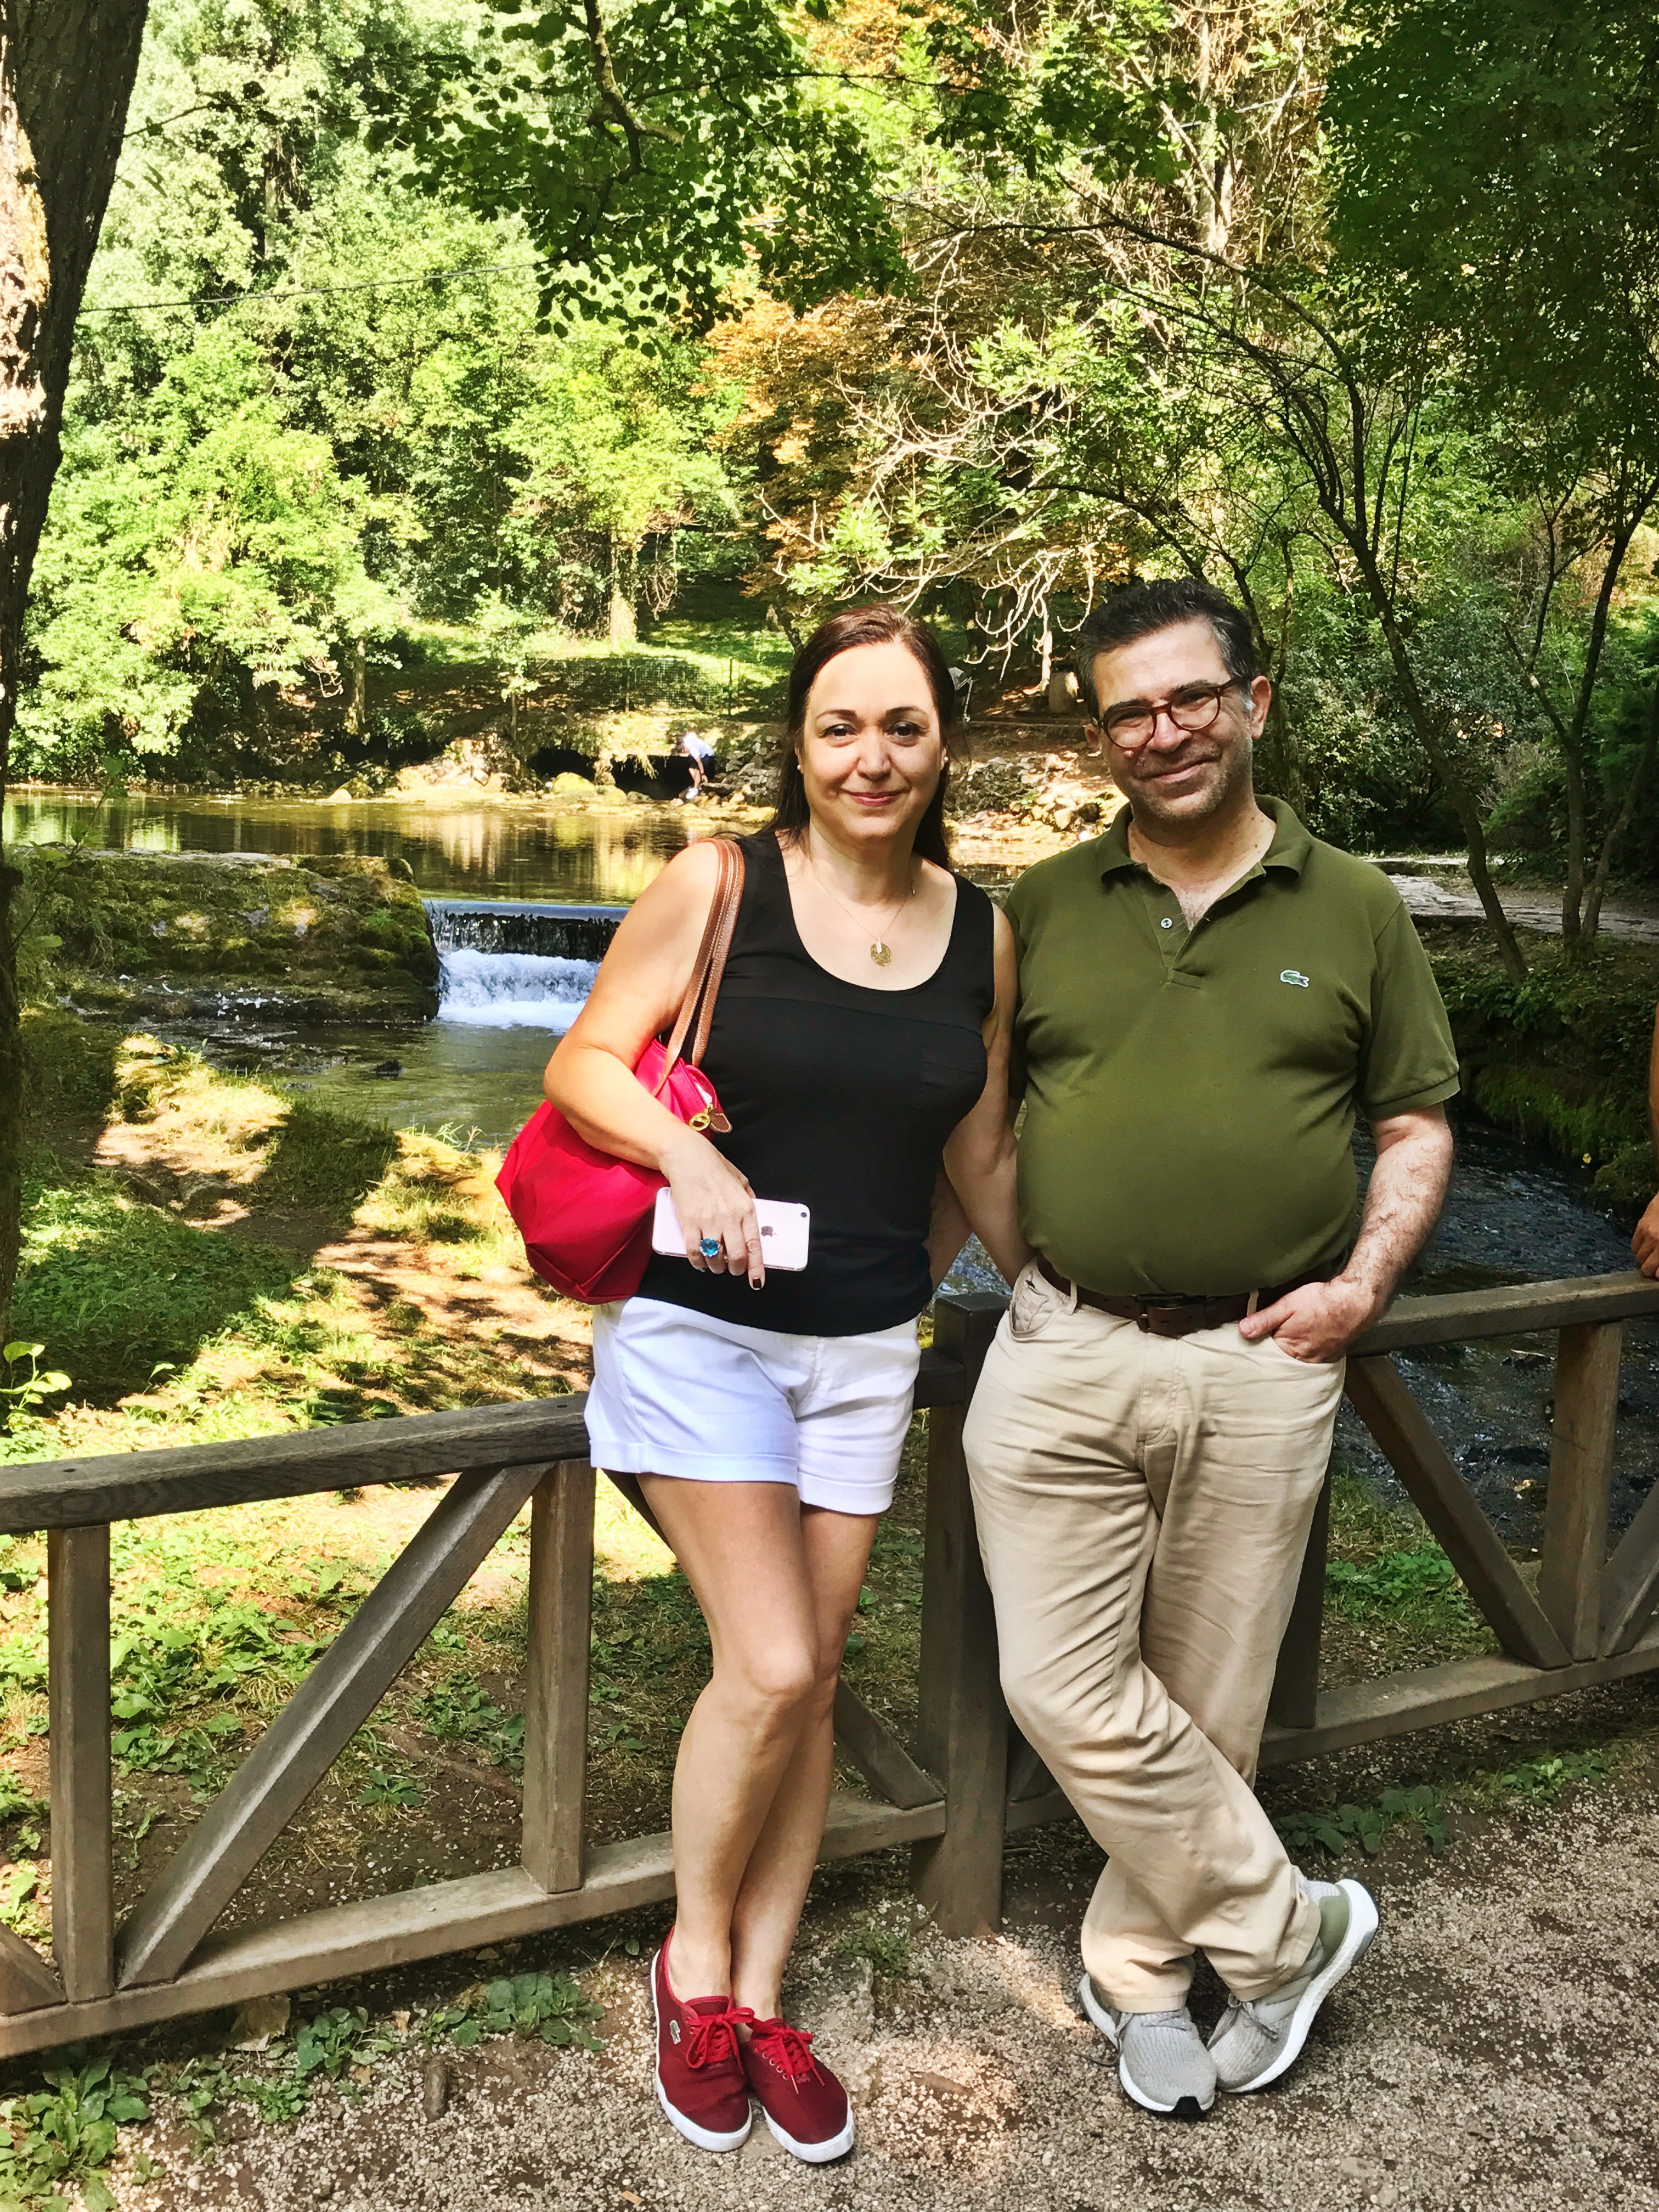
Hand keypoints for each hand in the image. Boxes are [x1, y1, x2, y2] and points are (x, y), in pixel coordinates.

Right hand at [660, 1129, 763, 1285]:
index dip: (756, 1268)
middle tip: (732, 1269)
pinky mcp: (689, 1222)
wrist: (688, 1158)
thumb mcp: (742, 1182)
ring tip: (714, 1265)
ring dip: (715, 1266)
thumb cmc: (715, 1168)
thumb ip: (750, 1202)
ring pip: (715, 1257)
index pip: (754, 1246)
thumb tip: (754, 1221)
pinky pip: (694, 1251)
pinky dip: (697, 1261)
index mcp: (746, 1209)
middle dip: (735, 1269)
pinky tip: (699, 1261)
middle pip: (736, 1256)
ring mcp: (708, 1221)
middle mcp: (729, 1218)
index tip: (756, 1281)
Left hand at [1237, 1276, 1381, 1362]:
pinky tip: (1312, 1338)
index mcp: (1289, 1348)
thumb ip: (1264, 1319)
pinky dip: (1312, 1350)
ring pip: (1300, 1358)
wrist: (1355, 1300)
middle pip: (1284, 1358)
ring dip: (1296, 1350)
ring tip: (1296, 1335)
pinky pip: (1317, 1357)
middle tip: (1278, 1335)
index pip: (1267, 1353)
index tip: (1258, 1338)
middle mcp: (1305, 1359)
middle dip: (1278, 1349)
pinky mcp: (1334, 1355)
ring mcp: (1321, 1358)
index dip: (1262, 1344)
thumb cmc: (1322, 1301)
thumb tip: (1243, 1330)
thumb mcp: (1287, 1305)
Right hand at [1635, 1194, 1658, 1280]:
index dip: (1657, 1276)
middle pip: (1647, 1267)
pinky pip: (1634, 1245)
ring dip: (1644, 1260)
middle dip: (1650, 1271)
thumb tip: (1658, 1272)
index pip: (1658, 1272)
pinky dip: (1638, 1249)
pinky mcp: (1640, 1227)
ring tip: (1650, 1256)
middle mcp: (1657, 1243)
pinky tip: (1646, 1247)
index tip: (1658, 1275)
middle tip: (1654, 1270)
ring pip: (1639, 1257)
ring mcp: (1648, 1235)